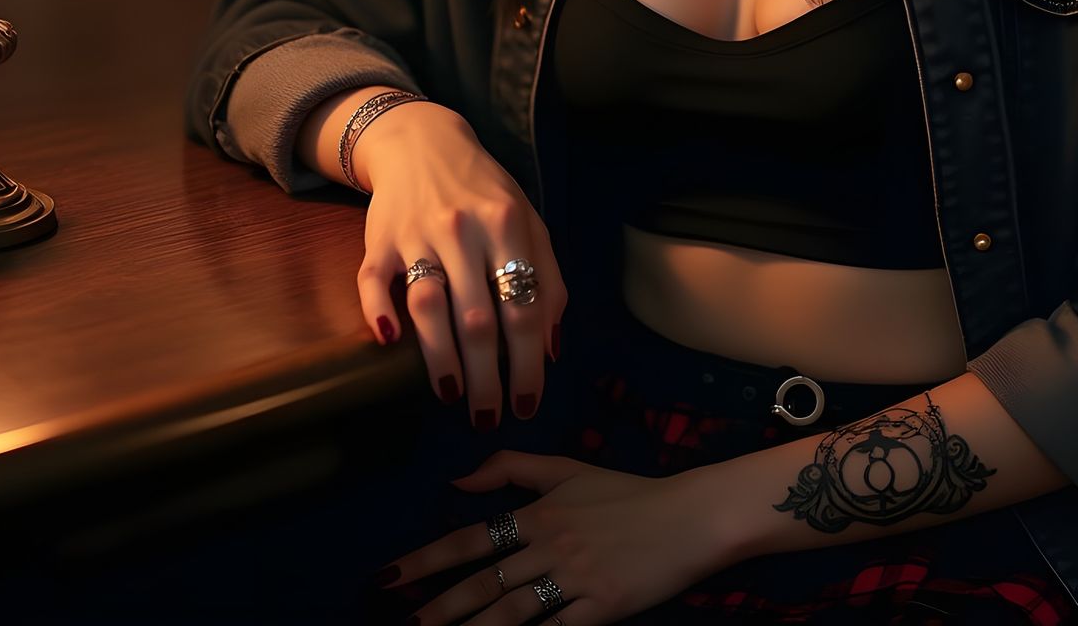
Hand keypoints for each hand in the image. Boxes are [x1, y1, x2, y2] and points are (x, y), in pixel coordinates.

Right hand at [356, 106, 566, 431]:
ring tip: (453, 396)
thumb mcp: (529, 222)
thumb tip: (550, 347)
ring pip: (428, 305)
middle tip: (489, 417)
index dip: (528, 362)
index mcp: (507, 225)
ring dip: (440, 358)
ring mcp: (417, 235)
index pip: (523, 307)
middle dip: (487, 377)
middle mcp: (462, 230)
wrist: (423, 143)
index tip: (528, 403)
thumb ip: (548, 279)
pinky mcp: (378, 240)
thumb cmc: (485, 193)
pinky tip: (388, 343)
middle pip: (477, 317)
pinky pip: (373, 281)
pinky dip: (378, 311)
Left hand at [375, 454, 734, 625]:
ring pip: (510, 614)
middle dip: (437, 609)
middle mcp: (550, 546)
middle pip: (483, 584)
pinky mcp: (600, 610)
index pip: (471, 538)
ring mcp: (575, 580)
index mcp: (540, 512)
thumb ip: (514, 467)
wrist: (689, 516)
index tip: (389, 578)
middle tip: (403, 625)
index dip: (427, 559)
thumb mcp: (570, 469)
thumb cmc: (628, 493)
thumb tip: (459, 476)